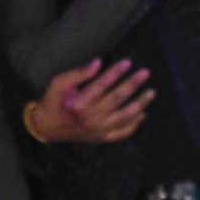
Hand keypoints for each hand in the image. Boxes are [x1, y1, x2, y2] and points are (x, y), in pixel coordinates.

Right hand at [26, 58, 154, 143]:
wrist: (48, 127)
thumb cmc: (54, 101)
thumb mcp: (59, 83)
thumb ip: (79, 73)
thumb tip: (98, 62)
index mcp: (79, 103)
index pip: (101, 84)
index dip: (115, 72)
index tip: (128, 61)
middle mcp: (90, 118)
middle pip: (117, 99)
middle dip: (132, 84)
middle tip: (145, 72)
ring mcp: (98, 130)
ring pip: (124, 116)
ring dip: (140, 104)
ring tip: (151, 92)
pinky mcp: (102, 137)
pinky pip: (123, 132)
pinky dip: (135, 124)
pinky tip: (143, 113)